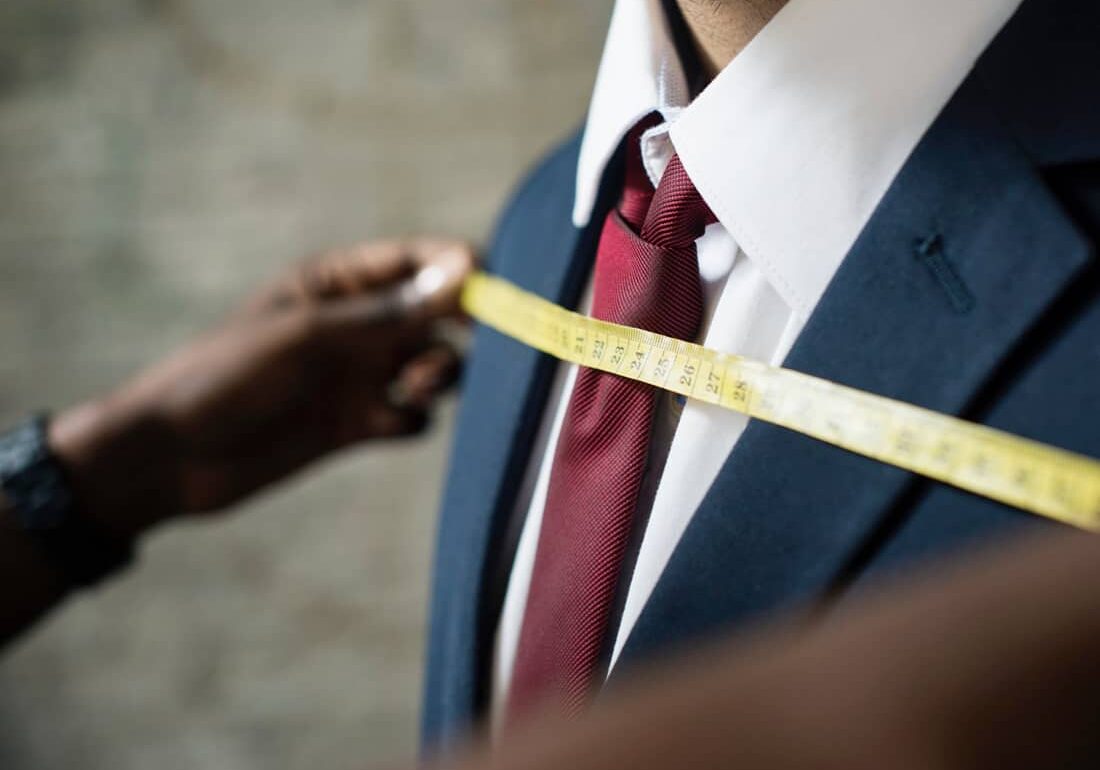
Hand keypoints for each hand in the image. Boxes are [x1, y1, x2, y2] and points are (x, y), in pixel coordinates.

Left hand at [49, 238, 474, 537]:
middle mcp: (358, 325)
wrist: (175, 457)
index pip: (417, 260)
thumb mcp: (312, 337)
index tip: (488, 286)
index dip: (458, 268)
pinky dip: (414, 416)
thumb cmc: (228, 376)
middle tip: (480, 341)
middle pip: (436, 314)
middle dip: (460, 326)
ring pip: (434, 365)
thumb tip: (466, 271)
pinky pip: (413, 415)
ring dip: (441, 373)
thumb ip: (391, 312)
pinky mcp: (359, 423)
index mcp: (338, 283)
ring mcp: (359, 375)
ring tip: (416, 384)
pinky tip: (389, 421)